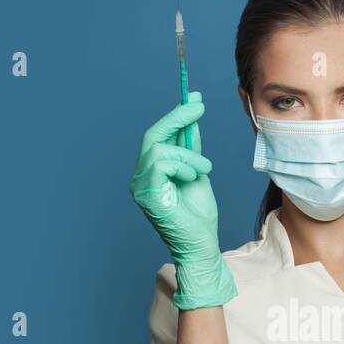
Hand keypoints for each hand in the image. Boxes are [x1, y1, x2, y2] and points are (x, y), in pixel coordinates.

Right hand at [129, 92, 236, 309]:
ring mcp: (141, 186)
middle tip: (198, 105)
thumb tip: (192, 117)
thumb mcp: (198, 172)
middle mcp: (142, 177)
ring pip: (159, 149)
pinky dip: (181, 166)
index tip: (194, 98)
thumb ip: (191, 148)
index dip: (176, 116)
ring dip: (187, 155)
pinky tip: (192, 178)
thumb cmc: (198, 216)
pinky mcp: (146, 194)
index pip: (160, 137)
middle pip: (154, 136)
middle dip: (177, 117)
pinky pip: (161, 164)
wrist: (202, 244)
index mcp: (153, 172)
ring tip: (203, 170)